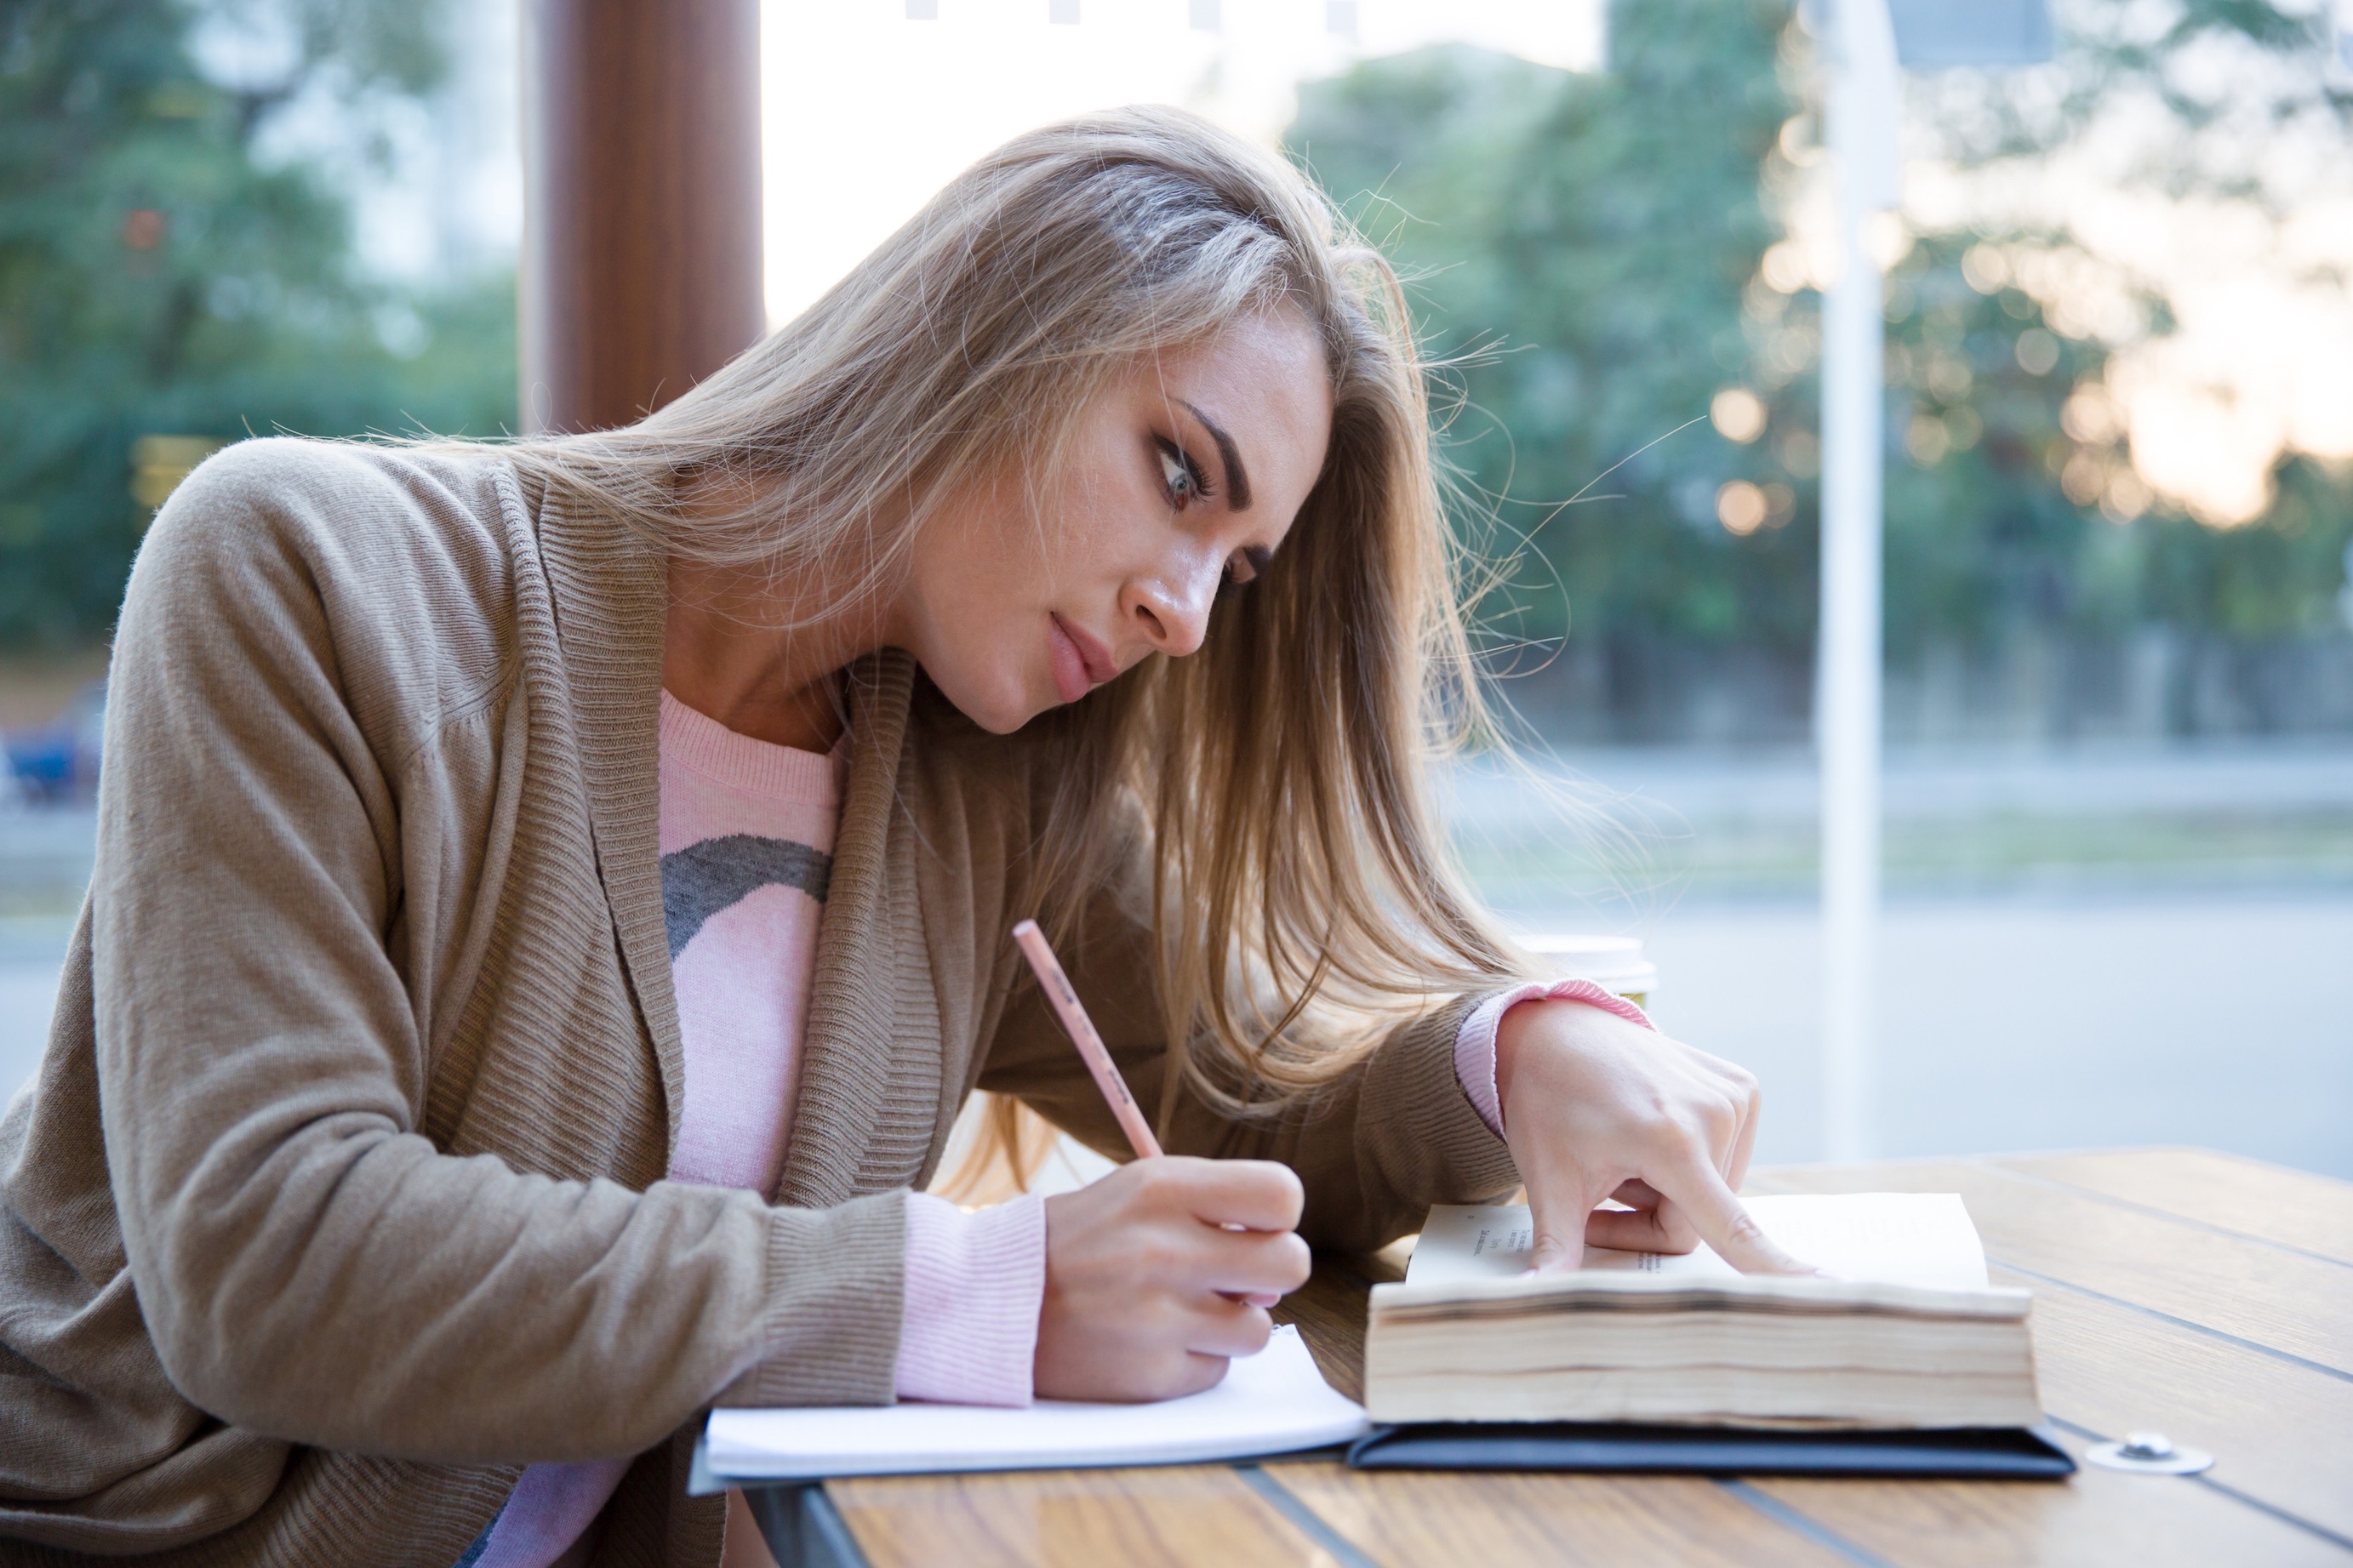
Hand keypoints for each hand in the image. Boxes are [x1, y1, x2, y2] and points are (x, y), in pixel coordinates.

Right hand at [1033, 1157, 1310, 1400]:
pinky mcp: (1151, 1376)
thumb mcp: (1137, 1193)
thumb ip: (1212, 1211)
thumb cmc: (1080, 1241)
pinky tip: (1151, 1340)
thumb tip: (1279, 1264)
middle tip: (1234, 1275)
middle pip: (1291, 1263)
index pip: (1281, 1194)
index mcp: (1163, 1189)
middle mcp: (1164, 1249)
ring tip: (1181, 1309)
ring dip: (1230, 1323)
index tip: (1254, 1226)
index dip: (1278, 1214)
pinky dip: (1193, 1358)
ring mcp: (1158, 1317)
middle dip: (1271, 1271)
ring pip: (1259, 1327)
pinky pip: (1217, 1370)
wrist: (992, 1300)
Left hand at [1495, 998, 1813, 1274]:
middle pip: (1699, 1221)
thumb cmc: (1548, 1103)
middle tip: (1601, 1186)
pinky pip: (1725, 1159)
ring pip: (1714, 1195)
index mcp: (1671, 1140)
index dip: (1775, 1267)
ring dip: (1668, 1190)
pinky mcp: (1743, 1086)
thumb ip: (1556, 1246)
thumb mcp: (1547, 1179)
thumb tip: (1532, 1298)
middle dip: (1649, 1220)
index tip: (1832, 1288)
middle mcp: (1715, 1113)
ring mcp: (1735, 1095)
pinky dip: (1687, 1160)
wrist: (1557, 1031)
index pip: (1730, 1226)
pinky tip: (1651, 1130)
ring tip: (1625, 1152)